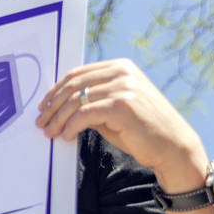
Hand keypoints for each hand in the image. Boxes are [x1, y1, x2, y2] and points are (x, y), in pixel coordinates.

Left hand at [35, 59, 208, 189]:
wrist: (172, 146)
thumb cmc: (142, 130)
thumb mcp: (116, 109)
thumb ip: (94, 101)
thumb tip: (62, 107)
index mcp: (120, 67)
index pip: (78, 73)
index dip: (56, 90)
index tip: (44, 106)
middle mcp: (122, 72)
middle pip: (73, 85)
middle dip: (52, 105)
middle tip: (40, 121)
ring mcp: (123, 87)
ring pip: (76, 100)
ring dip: (58, 118)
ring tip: (49, 132)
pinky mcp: (122, 106)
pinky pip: (85, 114)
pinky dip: (71, 126)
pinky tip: (65, 136)